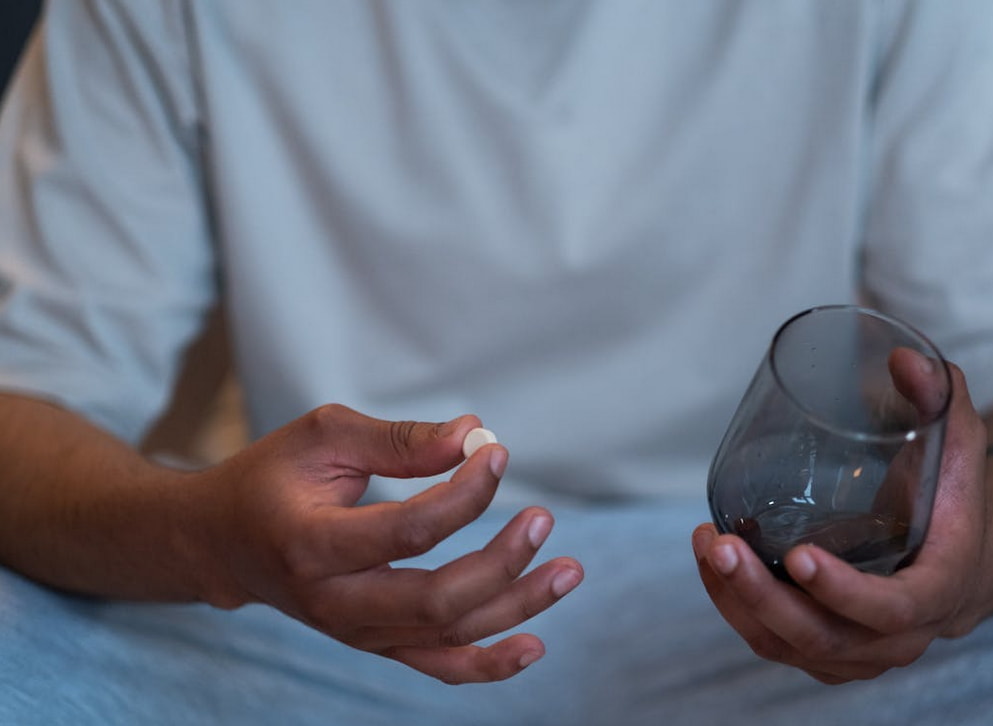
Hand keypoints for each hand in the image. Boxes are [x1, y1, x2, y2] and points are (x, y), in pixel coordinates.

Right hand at [184, 404, 582, 683]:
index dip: (465, 493)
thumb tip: (476, 434)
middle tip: (543, 517)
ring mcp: (355, 632)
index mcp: (312, 543)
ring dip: (517, 607)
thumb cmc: (273, 478)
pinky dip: (487, 664)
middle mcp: (333, 602)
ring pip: (448, 635)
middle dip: (502, 561)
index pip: (410, 530)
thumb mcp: (325, 437)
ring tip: (570, 571)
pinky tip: (533, 646)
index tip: (495, 453)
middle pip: (437, 598)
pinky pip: (436, 666)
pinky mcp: (373, 643)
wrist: (224, 543)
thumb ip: (401, 439)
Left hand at [692, 361, 986, 682]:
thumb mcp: (956, 441)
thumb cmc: (948, 494)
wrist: (953, 557)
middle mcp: (898, 637)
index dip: (844, 592)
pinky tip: (709, 561)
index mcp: (937, 590)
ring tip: (705, 542)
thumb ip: (938, 396)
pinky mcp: (822, 650)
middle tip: (722, 545)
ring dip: (736, 600)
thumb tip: (900, 356)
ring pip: (786, 646)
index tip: (797, 556)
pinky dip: (731, 606)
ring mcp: (858, 652)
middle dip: (763, 596)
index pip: (892, 610)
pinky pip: (770, 642)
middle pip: (824, 638)